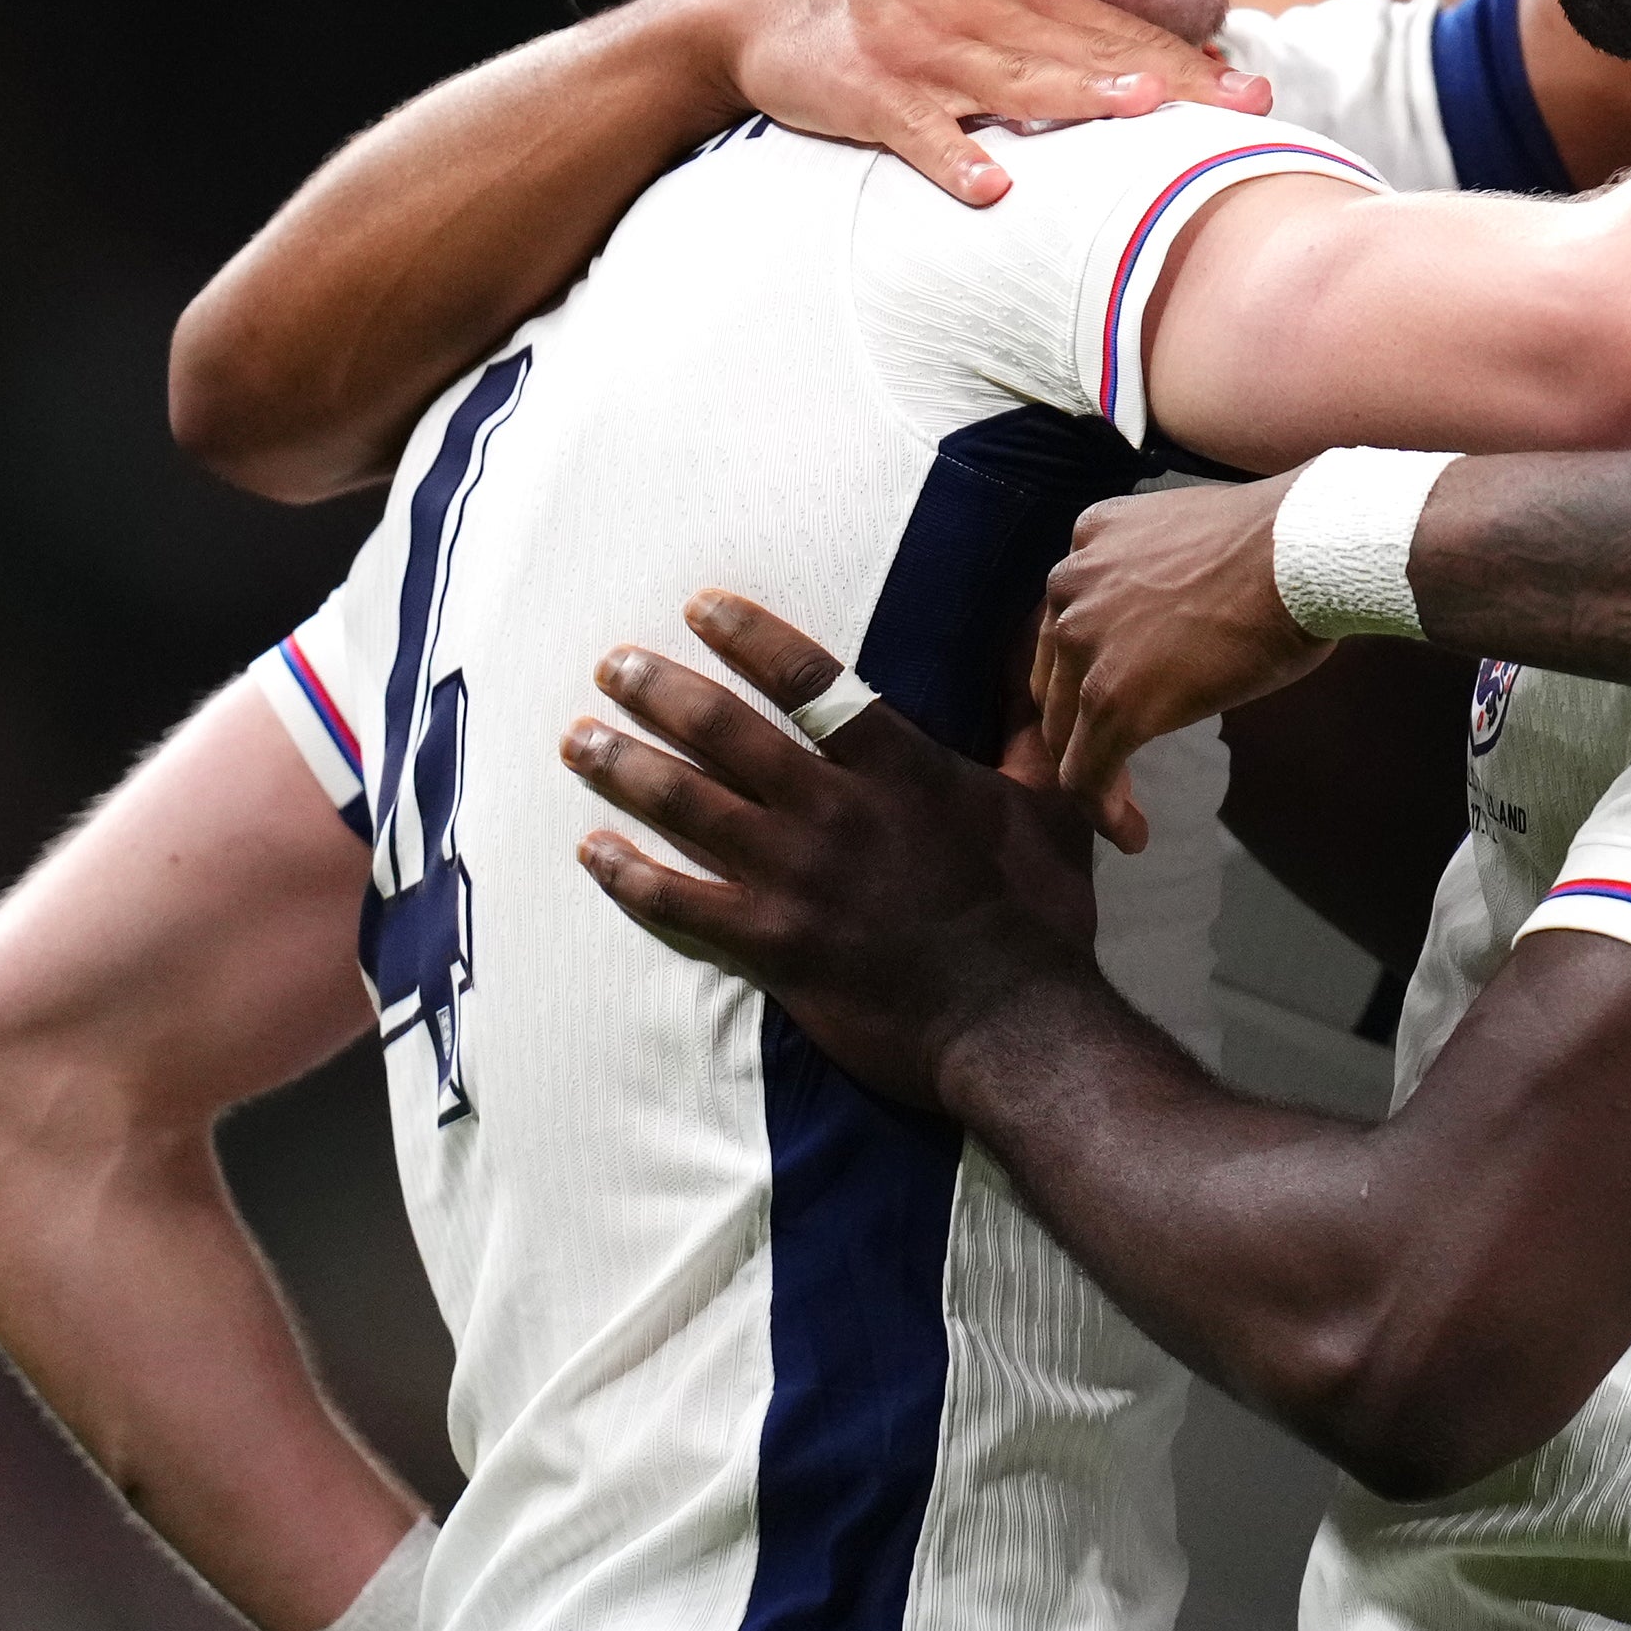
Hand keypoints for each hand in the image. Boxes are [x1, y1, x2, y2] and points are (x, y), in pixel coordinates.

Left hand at [563, 591, 1100, 1108]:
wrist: (1014, 1025)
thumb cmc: (1039, 916)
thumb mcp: (1052, 808)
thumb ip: (1028, 732)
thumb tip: (1041, 658)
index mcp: (902, 769)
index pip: (810, 681)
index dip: (749, 635)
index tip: (699, 606)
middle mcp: (836, 812)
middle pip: (725, 732)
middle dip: (658, 691)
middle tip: (610, 666)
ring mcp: (796, 879)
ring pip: (686, 806)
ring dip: (623, 767)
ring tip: (578, 741)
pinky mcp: (771, 945)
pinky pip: (678, 901)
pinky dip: (627, 874)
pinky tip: (592, 850)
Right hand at [697, 0, 1270, 205]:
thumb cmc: (889, 13)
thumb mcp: (976, 9)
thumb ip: (1054, 41)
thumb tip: (1151, 76)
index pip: (1115, 31)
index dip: (1186, 60)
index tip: (1252, 92)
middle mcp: (980, 20)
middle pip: (1087, 50)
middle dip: (1166, 76)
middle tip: (1237, 105)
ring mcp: (925, 57)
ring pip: (1014, 78)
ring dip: (1078, 94)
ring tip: (1141, 113)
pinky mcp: (868, 95)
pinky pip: (916, 132)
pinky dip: (952, 158)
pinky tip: (991, 189)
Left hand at [1036, 474, 1327, 812]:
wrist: (1307, 551)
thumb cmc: (1287, 543)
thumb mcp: (1197, 538)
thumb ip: (1164, 577)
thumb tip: (1183, 628)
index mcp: (1093, 537)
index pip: (1069, 616)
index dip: (1085, 667)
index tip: (1113, 697)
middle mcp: (1072, 585)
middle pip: (1054, 676)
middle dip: (1079, 725)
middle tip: (1115, 759)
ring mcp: (1086, 645)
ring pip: (1064, 730)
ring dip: (1091, 773)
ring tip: (1122, 808)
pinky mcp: (1112, 700)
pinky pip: (1087, 774)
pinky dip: (1103, 812)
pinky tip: (1133, 835)